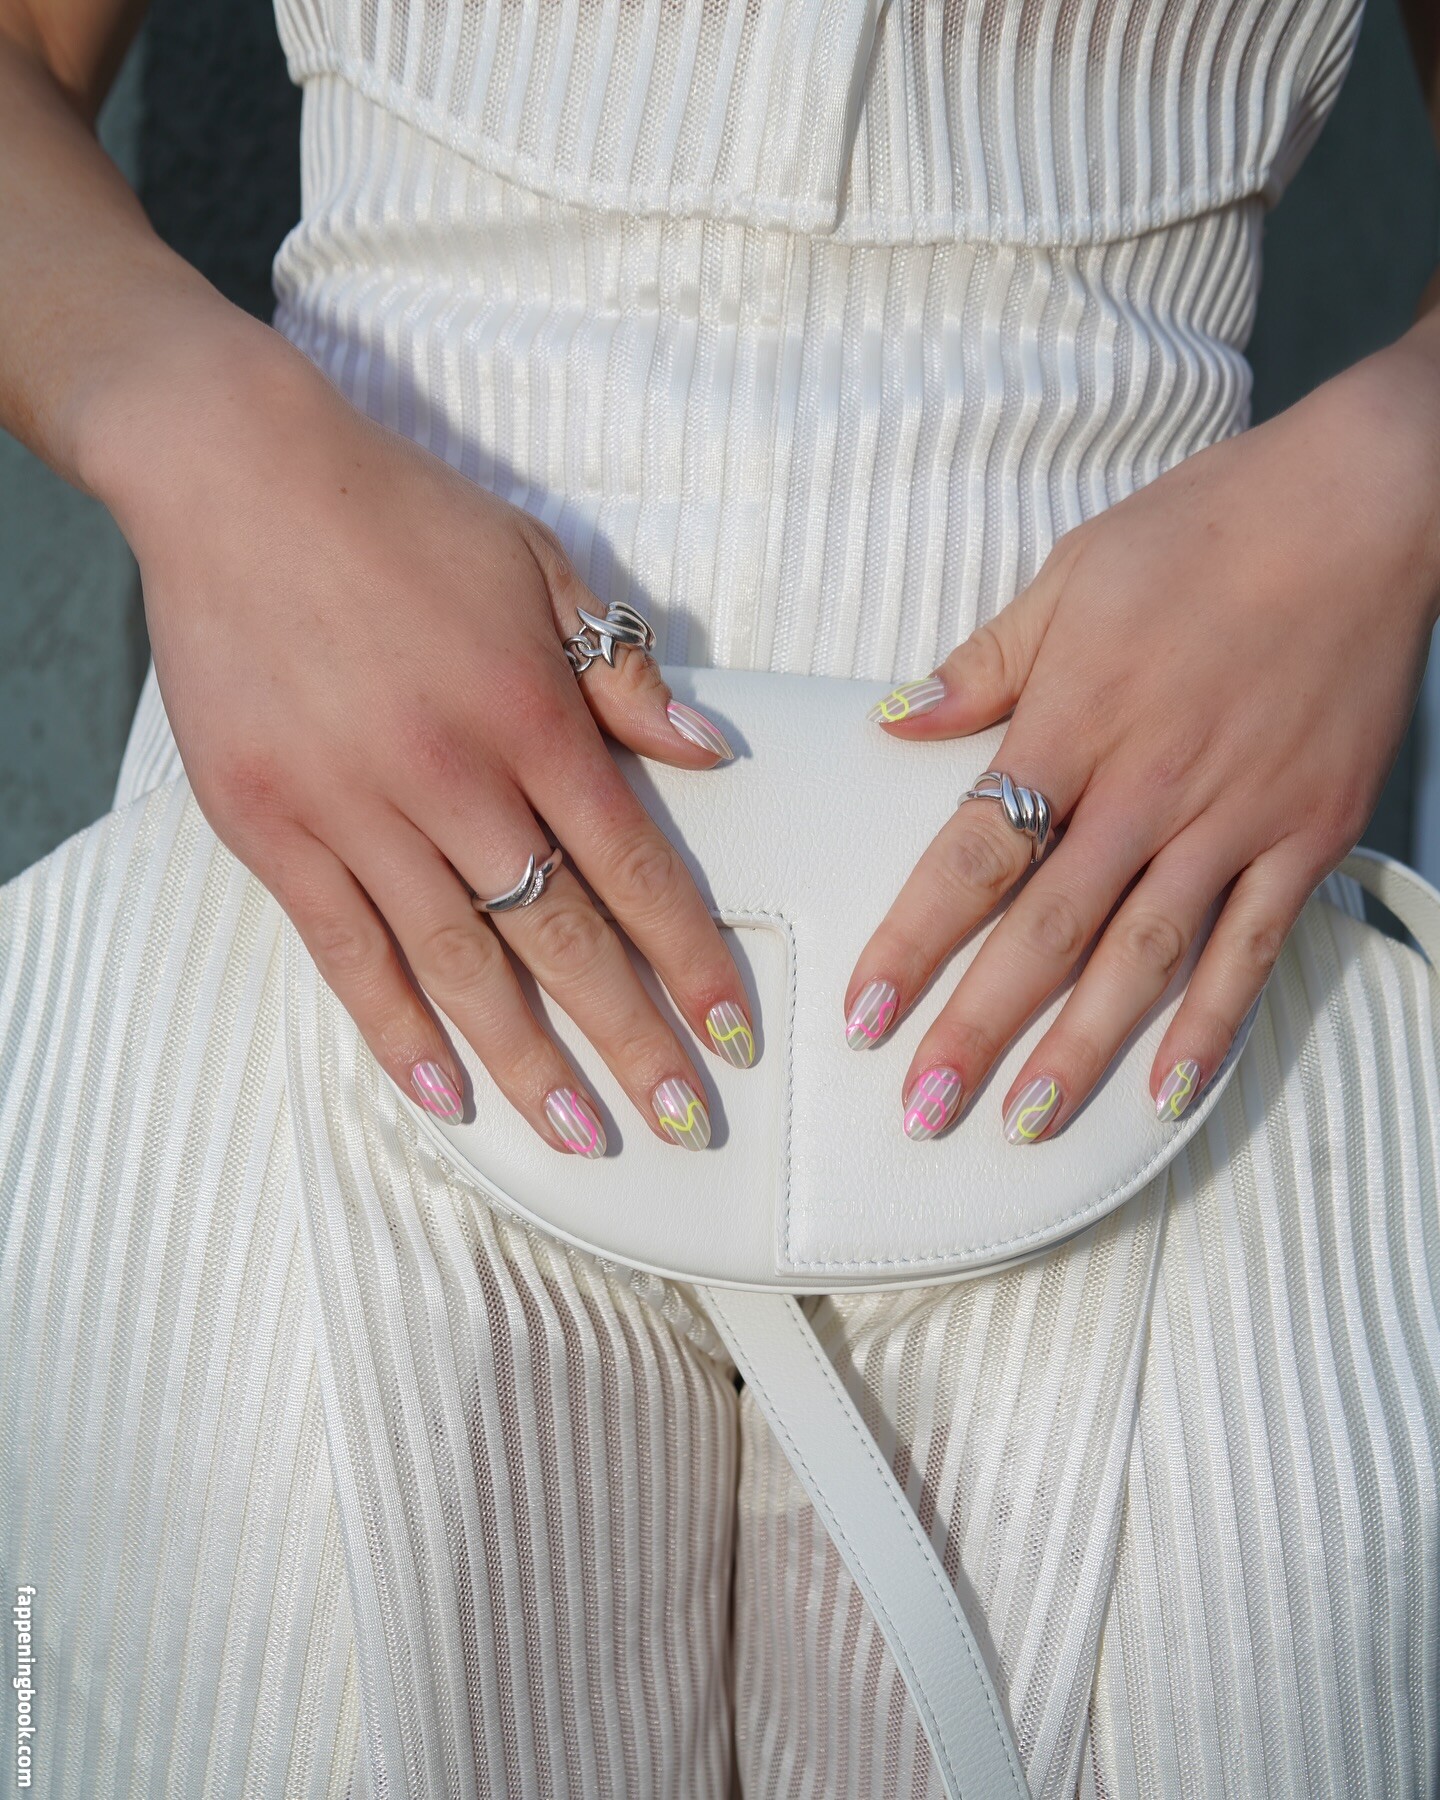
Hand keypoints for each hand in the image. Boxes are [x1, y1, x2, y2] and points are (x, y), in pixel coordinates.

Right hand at [93, 319, 752, 1153]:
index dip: (691, 955)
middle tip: (684, 1118)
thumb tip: (710, 753)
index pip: (633, 863)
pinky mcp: (273, 830)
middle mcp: (451, 778)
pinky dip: (393, 1028)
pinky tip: (440, 1092)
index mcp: (530, 714)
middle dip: (632, 1035)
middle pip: (562, 935)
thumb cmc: (398, 514)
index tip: (733, 1028)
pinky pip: (344, 951)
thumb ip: (624, 674)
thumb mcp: (540, 566)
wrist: (235, 476)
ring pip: (459, 963)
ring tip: (582, 1133)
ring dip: (527, 1058)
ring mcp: (355, 811)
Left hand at [846, 320, 1439, 1142]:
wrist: (1365, 507)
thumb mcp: (1070, 575)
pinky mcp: (1305, 835)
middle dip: (977, 1029)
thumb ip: (983, 665)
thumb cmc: (1208, 528)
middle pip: (1045, 933)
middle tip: (923, 1109)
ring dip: (1079, 1051)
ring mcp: (1232, 821)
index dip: (915, 941)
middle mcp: (1147, 790)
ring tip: (1026, 1125)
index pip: (973, 856)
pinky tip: (1169, 1090)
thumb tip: (898, 722)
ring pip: (1142, 961)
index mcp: (1074, 725)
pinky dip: (1212, 1025)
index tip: (866, 1011)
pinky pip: (1251, 950)